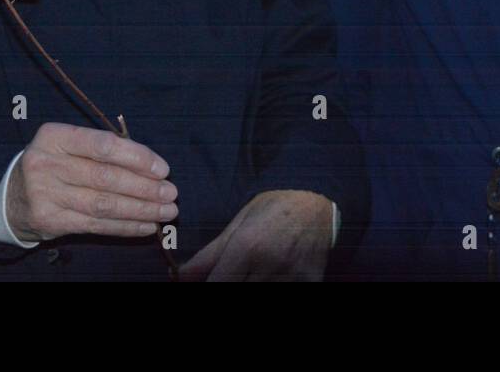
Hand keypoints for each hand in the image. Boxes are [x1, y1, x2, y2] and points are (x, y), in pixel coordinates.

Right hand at [6, 122, 177, 242]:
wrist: (13, 196)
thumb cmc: (55, 164)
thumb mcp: (70, 146)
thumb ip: (104, 151)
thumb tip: (153, 168)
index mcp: (55, 136)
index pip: (103, 145)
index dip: (137, 157)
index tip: (163, 169)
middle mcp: (46, 163)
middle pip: (105, 177)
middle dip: (144, 187)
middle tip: (170, 193)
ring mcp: (45, 194)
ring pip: (103, 204)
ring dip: (140, 209)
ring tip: (165, 211)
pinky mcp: (49, 221)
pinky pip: (95, 225)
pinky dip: (125, 226)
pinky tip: (146, 225)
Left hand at [178, 190, 332, 280]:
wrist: (319, 204)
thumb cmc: (274, 209)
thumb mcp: (239, 223)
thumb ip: (209, 254)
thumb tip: (179, 277)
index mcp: (247, 246)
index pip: (216, 285)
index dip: (205, 287)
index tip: (204, 283)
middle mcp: (269, 263)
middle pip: (235, 292)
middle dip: (228, 284)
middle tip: (232, 273)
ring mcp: (291, 276)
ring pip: (258, 295)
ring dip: (250, 285)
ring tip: (252, 270)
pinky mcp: (309, 282)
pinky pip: (285, 293)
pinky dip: (273, 285)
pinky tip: (272, 275)